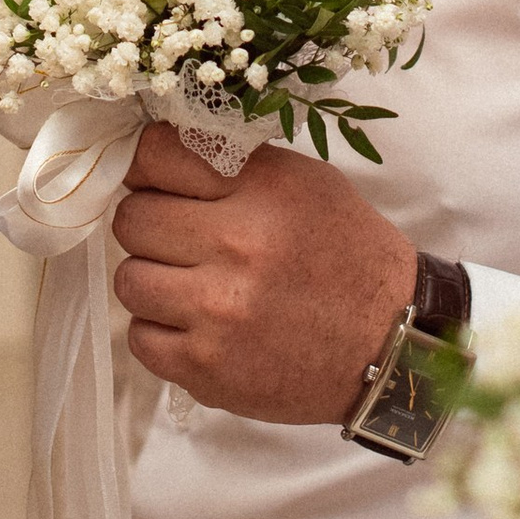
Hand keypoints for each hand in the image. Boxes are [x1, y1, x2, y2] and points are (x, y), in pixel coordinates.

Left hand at [113, 121, 416, 421]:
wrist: (391, 342)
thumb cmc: (346, 255)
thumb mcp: (306, 184)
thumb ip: (233, 164)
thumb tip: (154, 150)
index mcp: (263, 190)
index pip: (155, 155)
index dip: (146, 166)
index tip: (155, 179)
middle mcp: (238, 246)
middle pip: (132, 219)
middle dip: (151, 224)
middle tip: (181, 238)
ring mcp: (219, 312)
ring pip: (128, 279)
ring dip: (154, 280)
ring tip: (192, 284)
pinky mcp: (207, 367)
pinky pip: (140, 337)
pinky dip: (161, 331)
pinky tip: (199, 325)